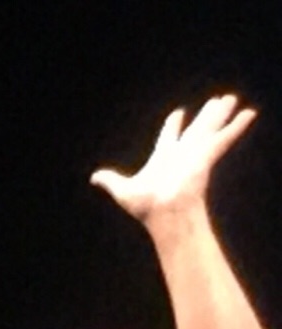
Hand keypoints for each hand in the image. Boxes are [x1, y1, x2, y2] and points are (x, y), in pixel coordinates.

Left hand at [91, 94, 255, 223]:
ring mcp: (195, 153)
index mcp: (163, 157)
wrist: (164, 214)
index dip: (173, 125)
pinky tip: (250, 113)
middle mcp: (182, 153)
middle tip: (216, 101)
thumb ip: (111, 180)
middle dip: (205, 115)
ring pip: (210, 127)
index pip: (170, 137)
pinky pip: (224, 137)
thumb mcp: (122, 190)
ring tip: (232, 98)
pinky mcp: (207, 155)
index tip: (178, 114)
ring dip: (221, 113)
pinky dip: (237, 126)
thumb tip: (94, 177)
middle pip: (196, 128)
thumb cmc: (146, 206)